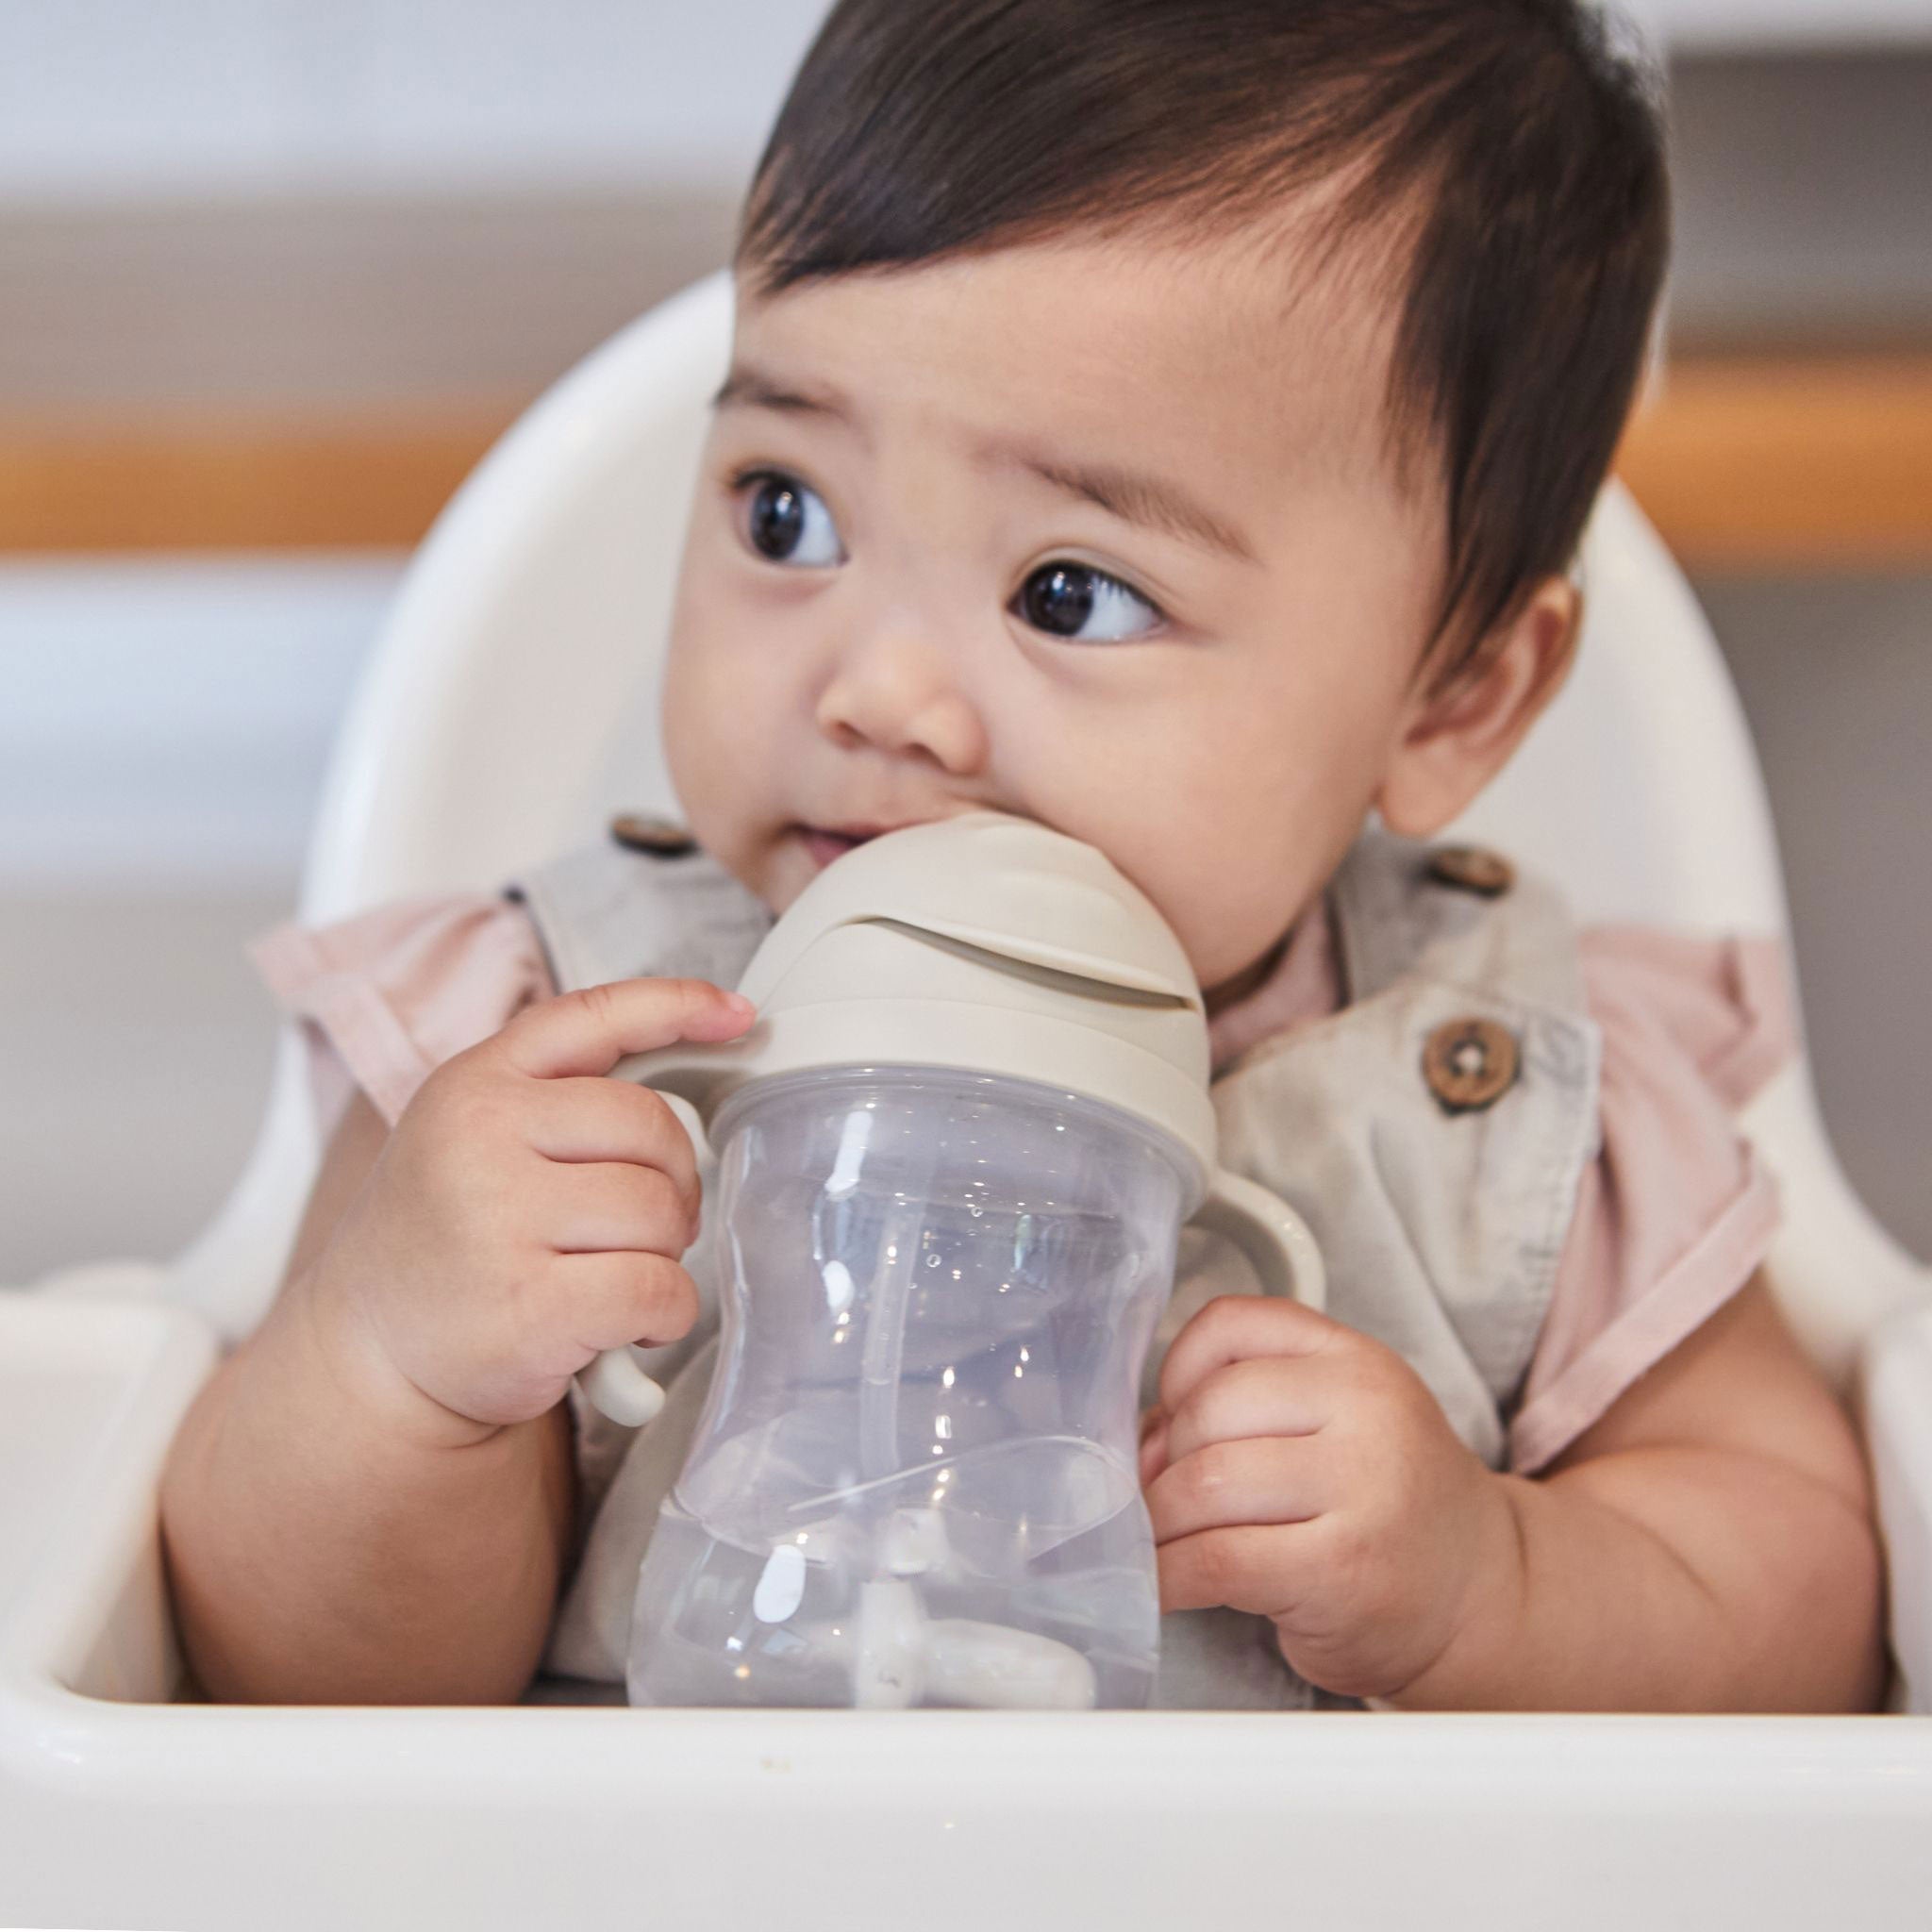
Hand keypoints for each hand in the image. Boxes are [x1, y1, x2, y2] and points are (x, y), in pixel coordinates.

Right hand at [303, 977, 756, 1441]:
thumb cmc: (446, 1238)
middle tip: (637, 1227)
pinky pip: (658, 1290)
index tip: (737, 1015)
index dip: (676, 1007)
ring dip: (664, 1254)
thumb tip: (698, 1051)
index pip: (592, 1018)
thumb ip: (560, 1097)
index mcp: (475, 1084)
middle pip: (653, 1128)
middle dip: (672, 1181)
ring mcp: (499, 1221)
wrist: (365, 1351)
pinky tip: (627, 1326)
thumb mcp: (472, 1135)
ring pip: (661, 1212)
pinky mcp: (528, 1306)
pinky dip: (665, 1313)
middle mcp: (480, 1138)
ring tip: (611, 1275)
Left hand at [1139, 1294, 1521, 1700]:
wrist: (1481, 1594)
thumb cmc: (1388, 1504)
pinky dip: (1169, 1575)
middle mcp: (1366, 1411)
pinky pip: (1215, 1561)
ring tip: (1164, 1542)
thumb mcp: (1341, 1418)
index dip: (1178, 1372)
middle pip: (1206, 1412)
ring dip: (1160, 1524)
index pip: (1231, 1324)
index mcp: (1357, 1359)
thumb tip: (1139, 1441)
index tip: (1172, 1417)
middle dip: (1163, 1463)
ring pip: (1203, 1485)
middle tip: (1167, 1498)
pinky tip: (1166, 1584)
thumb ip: (1251, 1401)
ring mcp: (1361, 1489)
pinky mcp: (1340, 1571)